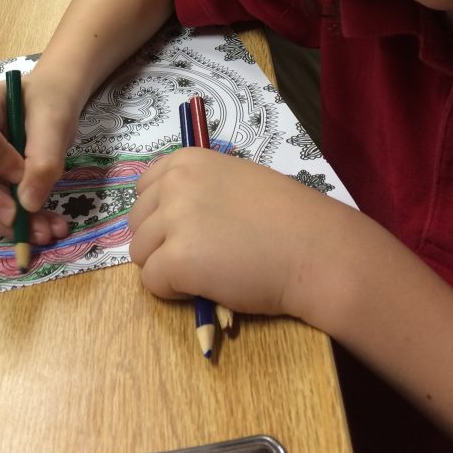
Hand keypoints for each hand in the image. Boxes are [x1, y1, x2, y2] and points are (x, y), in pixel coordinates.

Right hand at [0, 72, 79, 242]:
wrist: (50, 100)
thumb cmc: (50, 100)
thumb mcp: (56, 122)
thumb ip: (44, 159)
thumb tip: (27, 205)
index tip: (23, 171)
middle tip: (24, 220)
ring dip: (3, 223)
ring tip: (45, 230)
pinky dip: (9, 223)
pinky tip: (40, 225)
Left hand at [128, 148, 361, 320]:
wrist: (315, 249)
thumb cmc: (285, 218)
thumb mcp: (234, 181)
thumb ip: (198, 189)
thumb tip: (170, 215)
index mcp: (187, 160)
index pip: (143, 190)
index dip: (162, 216)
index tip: (191, 229)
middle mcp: (174, 183)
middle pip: (137, 223)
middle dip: (161, 242)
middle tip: (202, 255)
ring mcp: (174, 220)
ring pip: (140, 254)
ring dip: (166, 267)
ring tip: (207, 271)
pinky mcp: (178, 259)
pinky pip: (152, 282)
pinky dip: (173, 292)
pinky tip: (206, 286)